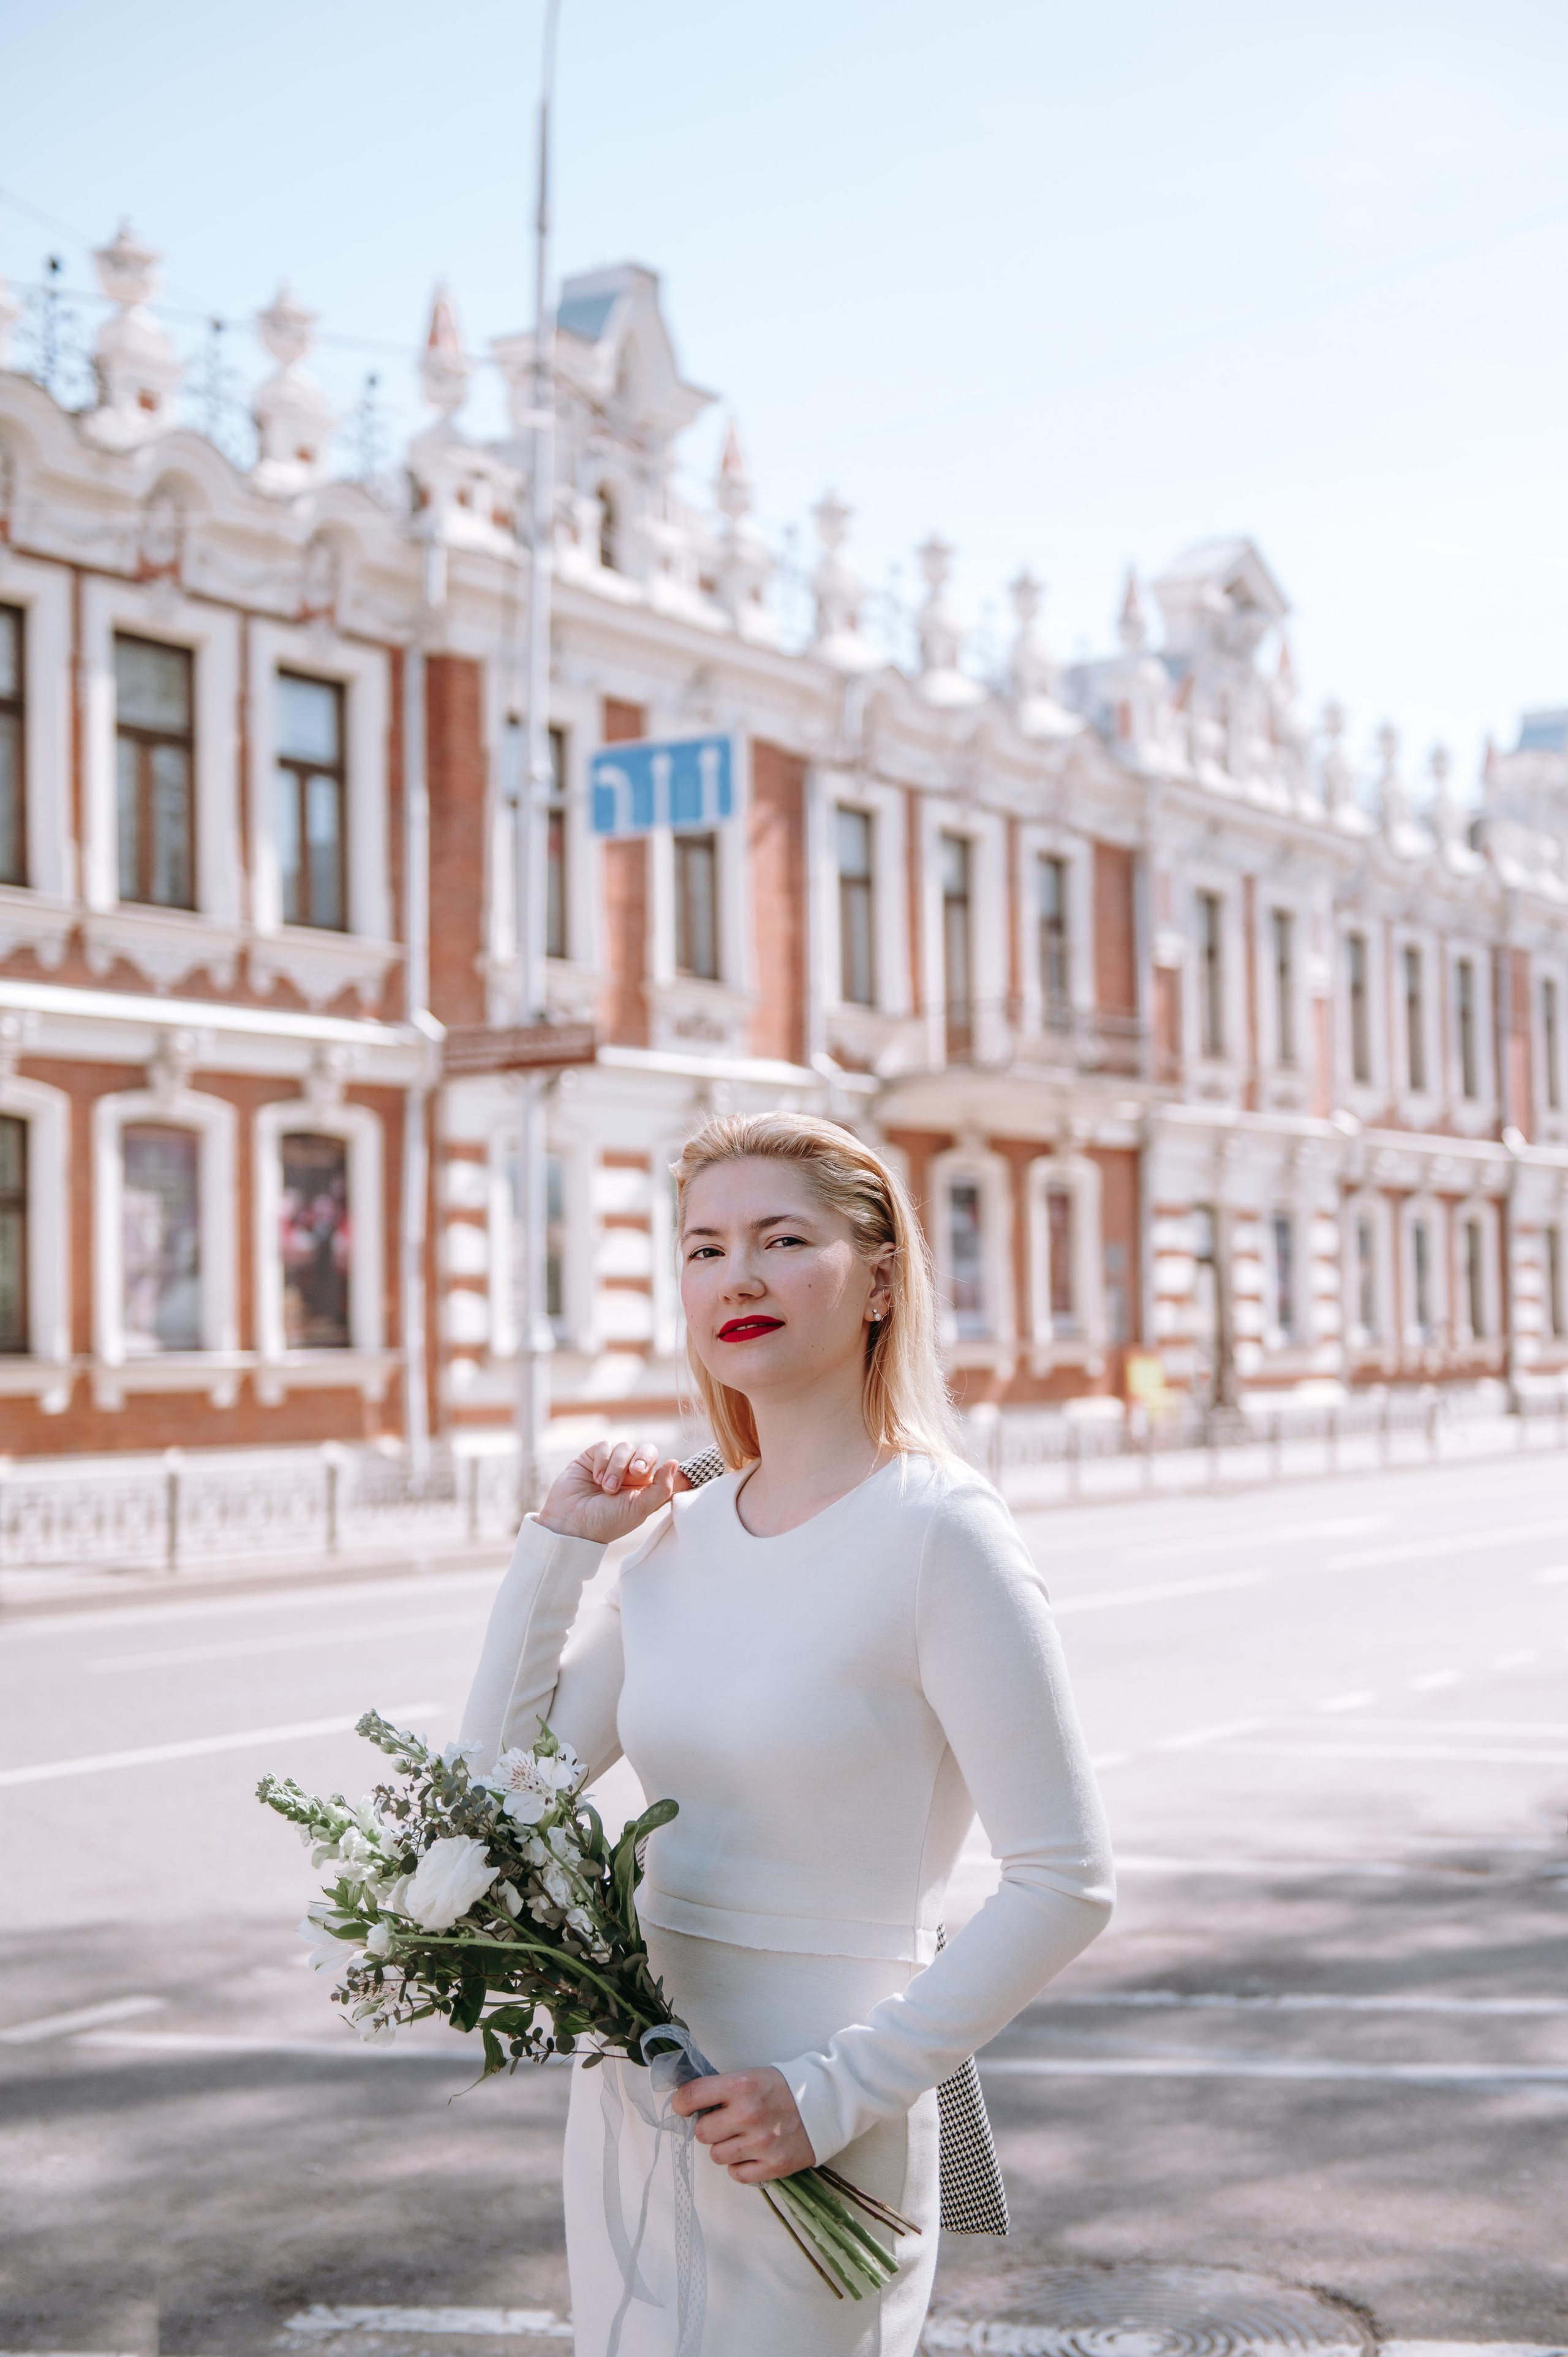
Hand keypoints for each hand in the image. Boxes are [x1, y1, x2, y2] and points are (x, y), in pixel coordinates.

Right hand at [537, 1438, 690, 1545]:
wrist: (571, 1524)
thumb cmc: (607, 1522)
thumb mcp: (639, 1510)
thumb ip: (662, 1488)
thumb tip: (674, 1462)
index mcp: (646, 1488)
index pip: (663, 1467)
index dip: (662, 1467)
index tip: (653, 1478)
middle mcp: (630, 1474)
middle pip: (647, 1450)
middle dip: (643, 1459)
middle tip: (635, 1472)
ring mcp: (612, 1464)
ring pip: (625, 1447)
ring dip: (617, 1466)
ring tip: (607, 1487)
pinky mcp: (593, 1458)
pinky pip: (605, 1446)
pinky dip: (602, 1461)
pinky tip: (595, 1478)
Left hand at [670, 2065, 814, 2183]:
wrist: (828, 2101)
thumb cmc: (785, 2087)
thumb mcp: (753, 2076)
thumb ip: (723, 2091)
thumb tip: (690, 2106)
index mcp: (742, 2085)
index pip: (692, 2096)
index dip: (682, 2103)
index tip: (683, 2107)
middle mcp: (749, 2114)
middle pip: (702, 2133)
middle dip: (709, 2128)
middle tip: (724, 2123)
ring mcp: (762, 2143)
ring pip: (717, 2156)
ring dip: (725, 2148)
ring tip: (741, 2138)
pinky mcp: (774, 2166)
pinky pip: (737, 2174)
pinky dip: (740, 2166)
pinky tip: (752, 2153)